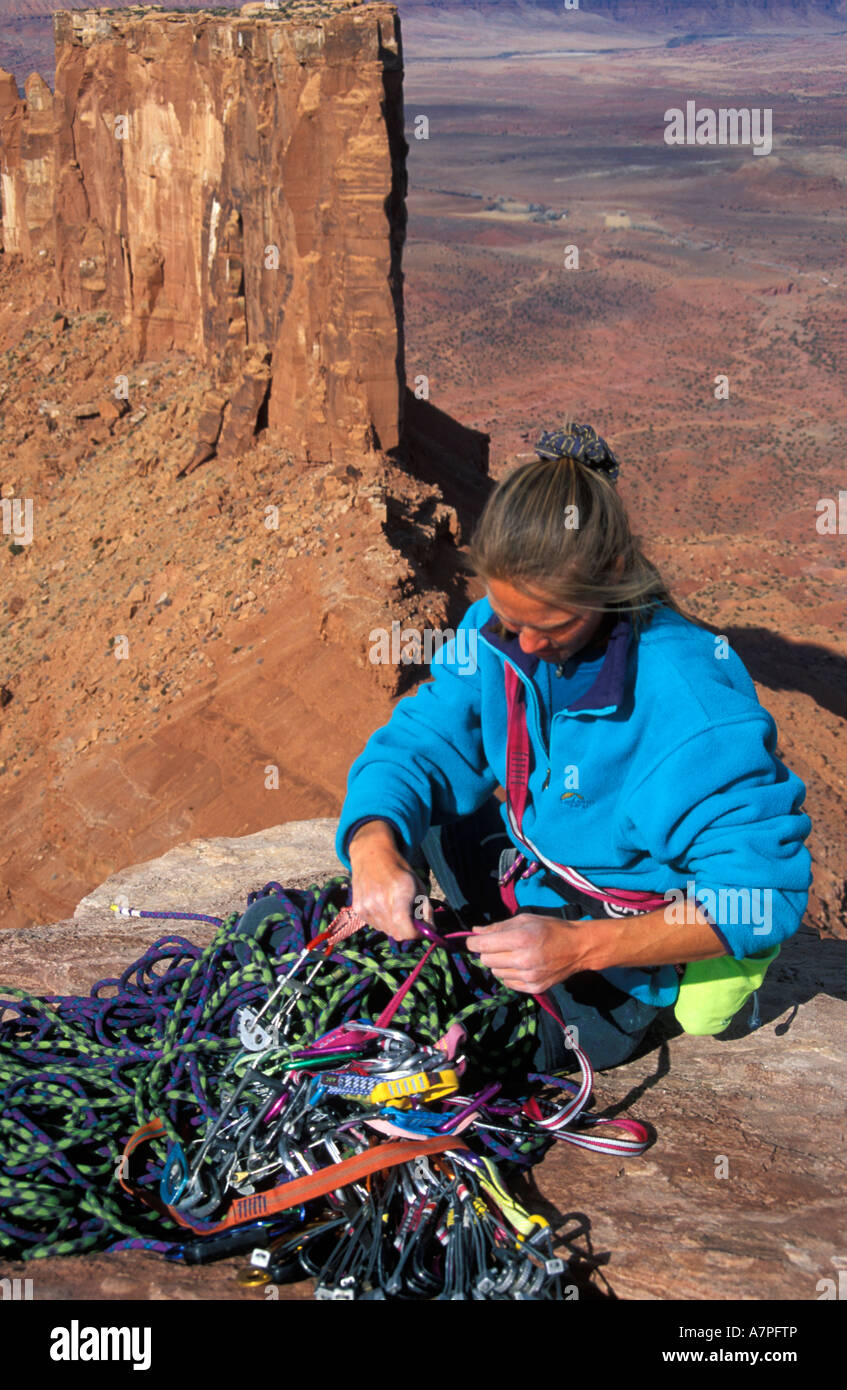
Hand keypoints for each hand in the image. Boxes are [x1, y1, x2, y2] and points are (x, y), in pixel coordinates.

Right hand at [349, 821, 433, 941]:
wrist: (371, 856)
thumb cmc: (399, 870)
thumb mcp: (419, 885)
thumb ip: (426, 909)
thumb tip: (429, 930)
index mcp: (400, 892)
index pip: (406, 929)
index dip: (417, 934)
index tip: (423, 930)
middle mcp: (380, 901)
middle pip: (397, 934)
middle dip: (408, 931)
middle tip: (412, 919)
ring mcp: (367, 906)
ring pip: (386, 931)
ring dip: (395, 926)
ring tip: (396, 908)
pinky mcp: (358, 909)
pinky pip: (375, 925)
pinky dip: (383, 921)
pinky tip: (384, 906)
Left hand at [465, 913, 592, 993]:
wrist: (578, 947)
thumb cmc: (551, 929)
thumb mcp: (525, 920)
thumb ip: (498, 926)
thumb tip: (475, 931)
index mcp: (521, 938)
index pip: (483, 945)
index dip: (473, 942)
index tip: (473, 941)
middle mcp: (523, 960)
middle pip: (486, 960)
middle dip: (488, 952)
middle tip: (499, 946)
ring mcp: (529, 976)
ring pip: (496, 973)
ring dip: (499, 964)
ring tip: (514, 955)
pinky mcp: (534, 988)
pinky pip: (508, 983)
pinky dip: (509, 974)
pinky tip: (521, 966)